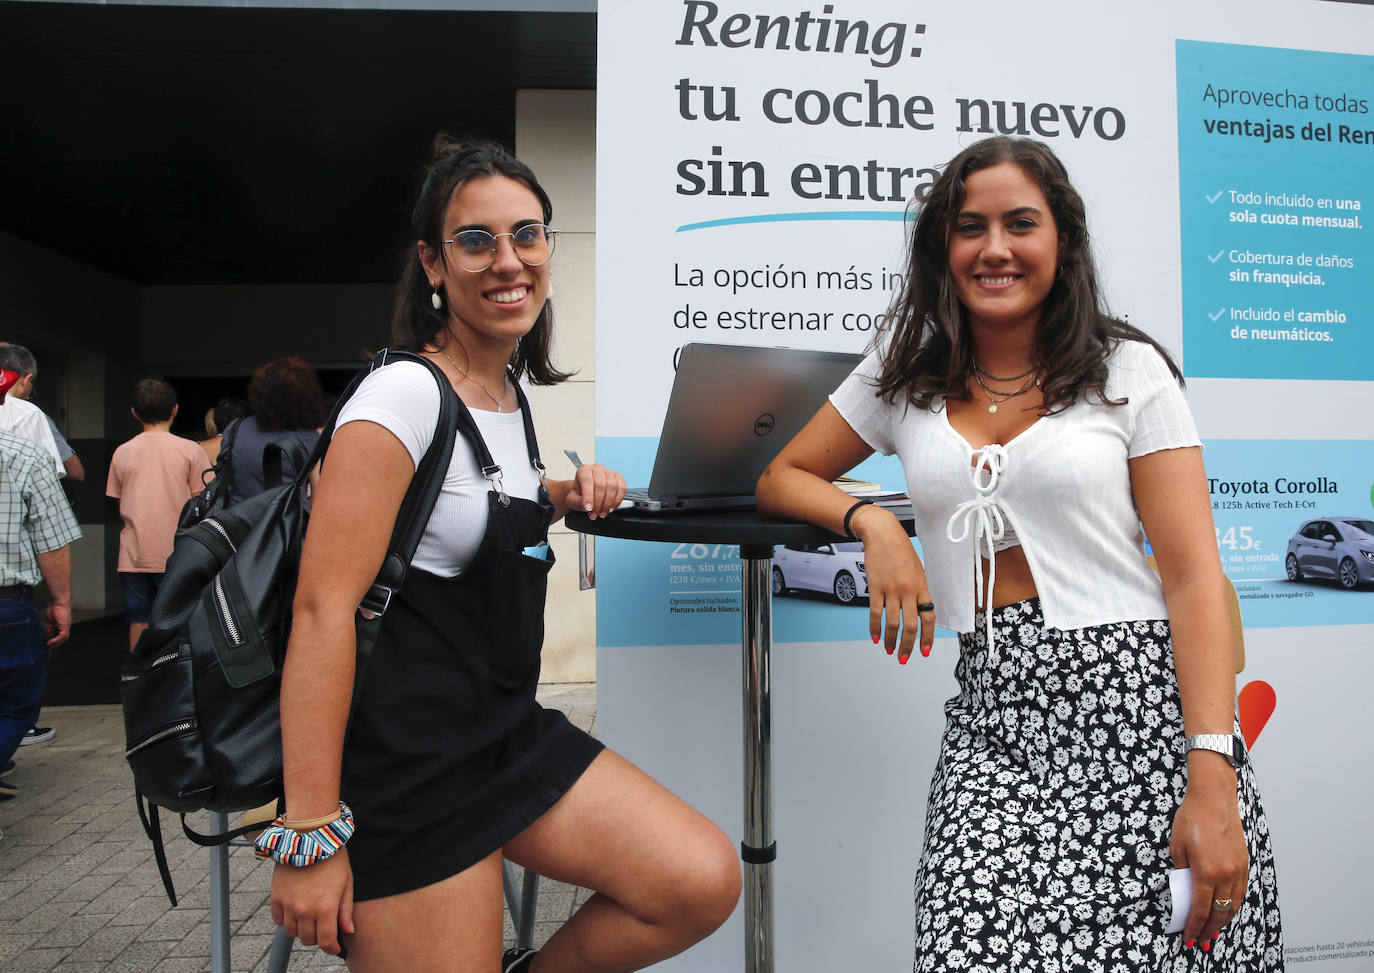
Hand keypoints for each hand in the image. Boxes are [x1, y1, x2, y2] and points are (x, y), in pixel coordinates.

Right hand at [44, 601, 70, 647]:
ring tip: (49, 645)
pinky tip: (52, 641)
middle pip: (64, 638)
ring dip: (56, 643)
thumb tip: (48, 634)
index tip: (49, 643)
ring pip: (64, 638)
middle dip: (56, 643)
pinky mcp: (65, 625)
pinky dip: (57, 639)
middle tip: (49, 646)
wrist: (59, 602)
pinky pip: (63, 635)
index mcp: (64, 625)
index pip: (62, 635)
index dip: (56, 640)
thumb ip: (50, 628)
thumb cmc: (55, 608)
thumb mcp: (51, 621)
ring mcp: (67, 626)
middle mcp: (67, 626)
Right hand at [270, 849, 355, 955]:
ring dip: (301, 930)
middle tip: (323, 929)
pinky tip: (294, 911)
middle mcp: (305, 910)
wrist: (310, 837)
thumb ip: (346, 910)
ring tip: (308, 919)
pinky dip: (286, 920)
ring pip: (291, 932)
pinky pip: (278, 919)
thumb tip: (348, 930)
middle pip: (308, 939)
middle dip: (317, 938)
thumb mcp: (346, 883)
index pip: (326, 941)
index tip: (335, 947)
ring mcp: (288, 904)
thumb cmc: (333, 858)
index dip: (332, 948)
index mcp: (325, 908)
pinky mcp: (276, 897)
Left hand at [565, 463, 625, 519]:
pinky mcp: (618, 478)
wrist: (583, 493)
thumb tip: (588, 505)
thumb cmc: (578, 494)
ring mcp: (609, 472)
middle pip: (601, 485)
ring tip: (602, 513)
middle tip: (594, 514)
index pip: (588, 481)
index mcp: (584, 470)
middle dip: (598, 503)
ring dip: (608, 504)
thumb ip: (578, 501)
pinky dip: (617, 500)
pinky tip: (611, 507)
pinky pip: (622, 488)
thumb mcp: (572, 500)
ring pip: (612, 487)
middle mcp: (597, 469)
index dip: (589, 496)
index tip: (589, 508)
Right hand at [851, 505, 934, 662]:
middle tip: (904, 658)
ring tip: (889, 650)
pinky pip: (875, 613)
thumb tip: (919, 609)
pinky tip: (875, 637)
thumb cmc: (901, 550)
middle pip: (910, 626)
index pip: (929, 618)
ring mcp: (891, 590)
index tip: (925, 651)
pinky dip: (874, 628)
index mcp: (922, 587)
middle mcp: (908, 591)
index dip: (928, 637)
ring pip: (893, 623)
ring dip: (891, 641)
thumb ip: (919, 590)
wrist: (883, 534)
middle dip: (908, 646)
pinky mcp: (876, 588)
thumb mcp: (918, 570)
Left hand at [1170, 762, 1247, 948]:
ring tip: (1214, 932)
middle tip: (1201, 942)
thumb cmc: (1192, 818)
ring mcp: (1238, 870)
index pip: (1201, 909)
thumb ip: (1182, 872)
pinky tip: (1227, 910)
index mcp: (1207, 873)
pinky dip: (1234, 905)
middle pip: (1219, 913)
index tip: (1188, 938)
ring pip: (1233, 905)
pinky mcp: (1244, 863)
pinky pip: (1241, 892)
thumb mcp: (1177, 847)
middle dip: (1209, 930)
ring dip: (1224, 921)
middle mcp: (1226, 875)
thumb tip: (1185, 888)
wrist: (1214, 798)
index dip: (1194, 927)